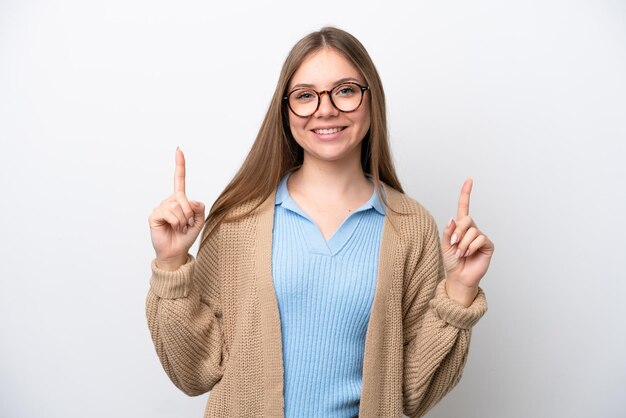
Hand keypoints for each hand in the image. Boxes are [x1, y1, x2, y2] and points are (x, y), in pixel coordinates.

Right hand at [148, 147, 205, 269]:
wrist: (176, 251)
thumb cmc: (186, 236)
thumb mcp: (199, 221)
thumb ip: (199, 208)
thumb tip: (191, 200)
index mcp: (179, 200)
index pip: (179, 180)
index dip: (179, 165)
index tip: (179, 150)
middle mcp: (169, 201)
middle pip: (183, 198)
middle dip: (190, 213)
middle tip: (187, 225)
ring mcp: (160, 207)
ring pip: (178, 207)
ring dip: (183, 220)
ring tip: (179, 228)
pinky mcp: (154, 215)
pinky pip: (170, 214)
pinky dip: (176, 222)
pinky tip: (172, 228)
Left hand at [440, 178, 494, 306]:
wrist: (459, 277)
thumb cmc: (451, 261)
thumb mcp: (445, 245)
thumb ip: (448, 231)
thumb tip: (453, 219)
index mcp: (460, 227)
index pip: (464, 207)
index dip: (466, 193)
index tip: (469, 180)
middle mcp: (472, 229)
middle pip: (466, 220)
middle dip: (457, 231)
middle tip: (453, 243)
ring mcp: (481, 237)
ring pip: (472, 231)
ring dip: (463, 243)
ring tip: (460, 253)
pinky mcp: (488, 245)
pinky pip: (480, 239)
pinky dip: (471, 247)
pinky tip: (468, 254)